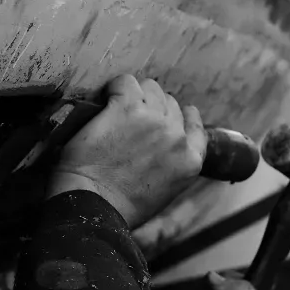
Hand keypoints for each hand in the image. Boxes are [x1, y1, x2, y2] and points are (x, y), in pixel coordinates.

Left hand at [47, 74, 206, 227]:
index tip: (166, 116)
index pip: (194, 124)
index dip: (179, 117)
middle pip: (170, 103)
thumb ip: (171, 166)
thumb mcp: (165, 192)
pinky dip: (115, 87)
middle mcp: (177, 137)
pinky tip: (106, 99)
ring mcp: (154, 120)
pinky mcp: (127, 107)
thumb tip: (160, 151)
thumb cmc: (121, 207)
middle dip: (153, 108)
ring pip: (151, 88)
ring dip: (135, 95)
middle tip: (130, 119)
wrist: (94, 205)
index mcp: (190, 161)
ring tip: (116, 108)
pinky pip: (126, 81)